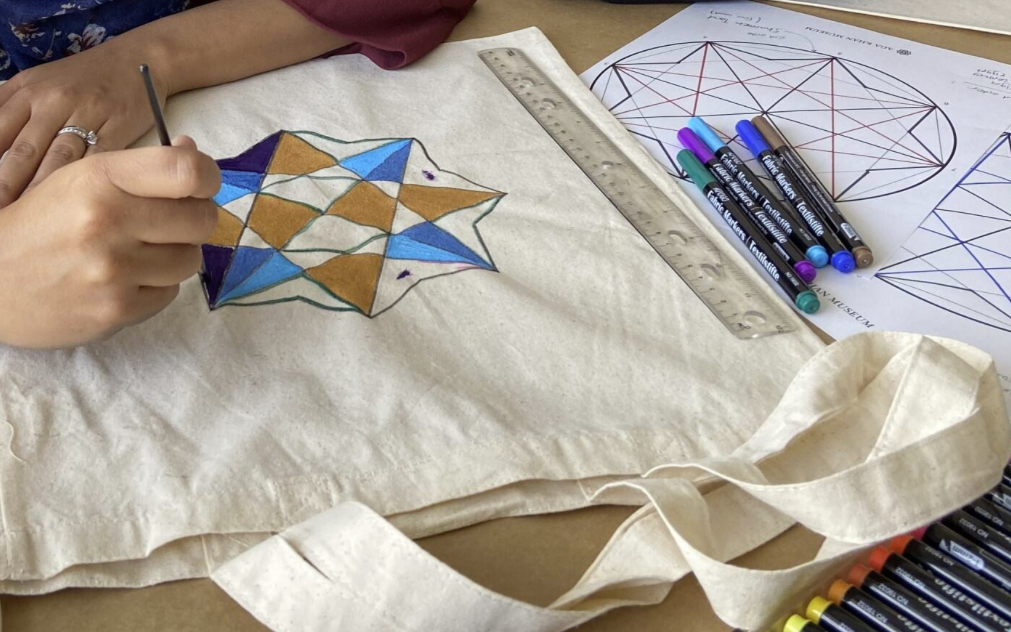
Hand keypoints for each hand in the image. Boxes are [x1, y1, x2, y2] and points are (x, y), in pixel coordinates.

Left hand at [0, 34, 170, 206]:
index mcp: (26, 93)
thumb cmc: (83, 78)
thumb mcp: (36, 82)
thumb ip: (9, 110)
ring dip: (40, 194)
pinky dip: (85, 185)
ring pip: (56, 161)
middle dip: (5, 187)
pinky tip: (76, 206)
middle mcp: (52, 103)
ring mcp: (86, 116)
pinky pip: (98, 160)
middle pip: (22, 152)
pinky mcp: (117, 129)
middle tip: (1, 217)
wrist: (138, 59)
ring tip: (27, 221)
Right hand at [0, 137, 219, 348]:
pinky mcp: (115, 311)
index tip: (199, 186)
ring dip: (173, 254)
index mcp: (98, 179)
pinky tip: (122, 279)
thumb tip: (194, 152)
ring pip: (189, 259)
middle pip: (201, 219)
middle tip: (168, 223)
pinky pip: (168, 292)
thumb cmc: (36, 224)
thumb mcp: (77, 179)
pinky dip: (153, 285)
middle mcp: (108, 222)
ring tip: (137, 252)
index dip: (207, 178)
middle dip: (192, 219)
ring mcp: (113, 270)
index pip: (187, 171)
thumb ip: (138, 168)